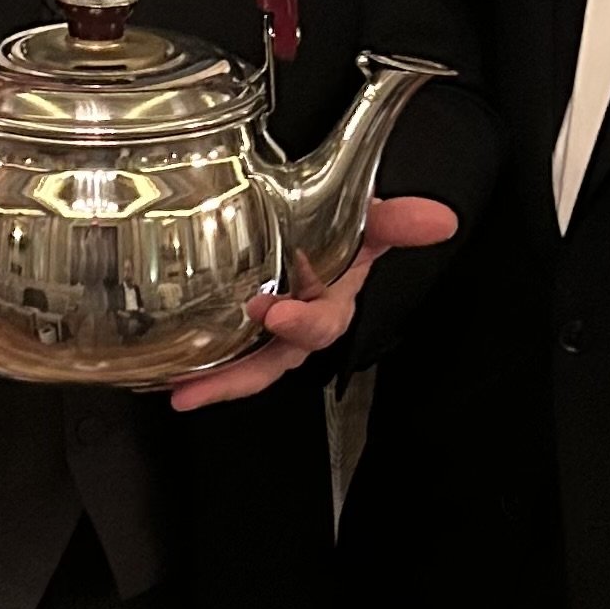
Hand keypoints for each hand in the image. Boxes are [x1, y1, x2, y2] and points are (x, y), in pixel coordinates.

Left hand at [168, 191, 456, 410]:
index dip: (303, 324)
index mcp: (331, 304)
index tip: (276, 314)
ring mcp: (269, 330)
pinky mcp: (242, 326)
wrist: (324, 217)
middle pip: (277, 359)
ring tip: (183, 390)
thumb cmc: (346, 227)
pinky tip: (168, 372)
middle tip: (215, 375)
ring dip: (216, 381)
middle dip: (247, 372)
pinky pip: (221, 351)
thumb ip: (397, 221)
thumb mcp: (370, 221)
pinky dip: (196, 364)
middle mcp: (300, 324)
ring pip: (246, 364)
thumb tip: (441, 220)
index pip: (322, 324)